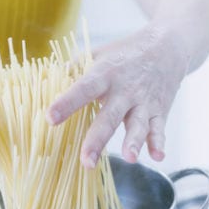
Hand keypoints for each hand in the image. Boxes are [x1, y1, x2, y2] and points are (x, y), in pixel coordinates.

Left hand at [46, 24, 188, 166]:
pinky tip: (157, 157)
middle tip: (86, 161)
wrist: (167, 47)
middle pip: (109, 117)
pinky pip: (159, 130)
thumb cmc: (124, 55)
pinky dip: (159, 143)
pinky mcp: (160, 112)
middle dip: (97, 139)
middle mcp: (124, 90)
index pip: (83, 89)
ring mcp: (144, 102)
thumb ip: (74, 68)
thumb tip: (42, 80)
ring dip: (134, 142)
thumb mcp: (99, 54)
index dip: (67, 103)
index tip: (50, 118)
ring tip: (129, 158)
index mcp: (105, 73)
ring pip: (138, 125)